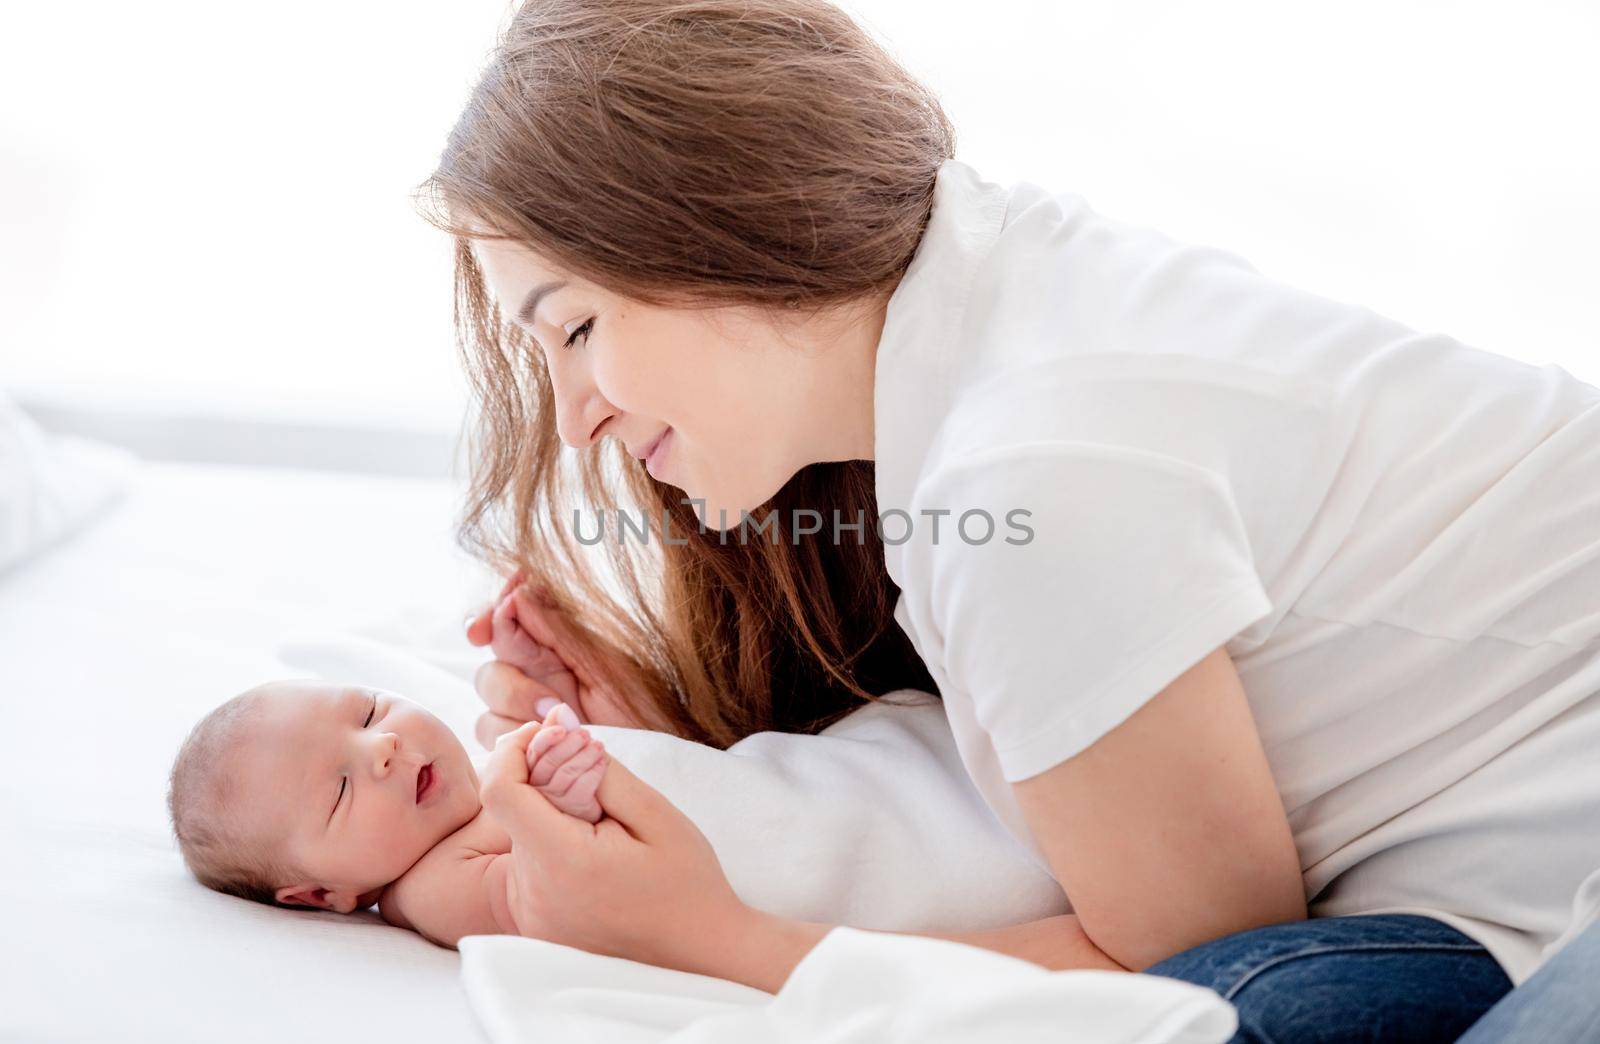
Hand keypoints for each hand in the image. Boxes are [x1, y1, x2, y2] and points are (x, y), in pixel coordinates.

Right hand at [465, 574, 644, 745]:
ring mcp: (527, 708)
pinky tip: (546, 740)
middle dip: (509, 676)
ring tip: (559, 719)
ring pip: (488, 697)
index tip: (480, 630)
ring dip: (515, 704)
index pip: (503, 616)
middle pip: (491, 660)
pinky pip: (492, 733)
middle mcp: (535, 671)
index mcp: (553, 643)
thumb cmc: (643, 706)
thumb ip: (559, 632)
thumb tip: (518, 593)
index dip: (484, 617)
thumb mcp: (606, 664)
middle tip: (550, 699)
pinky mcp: (525, 742)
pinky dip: (513, 737)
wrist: (659, 753)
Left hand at [480, 719, 754, 976]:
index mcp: (562, 862)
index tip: (550, 736)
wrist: (700, 951)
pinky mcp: (534, 927)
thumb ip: (598, 767)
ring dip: (548, 812)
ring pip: (517, 835)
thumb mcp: (654, 812)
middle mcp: (533, 895)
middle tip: (594, 777)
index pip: (499, 790)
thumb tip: (555, 723)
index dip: (514, 751)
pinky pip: (526, 866)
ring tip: (602, 824)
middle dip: (541, 778)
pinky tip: (593, 851)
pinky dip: (550, 843)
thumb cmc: (686, 880)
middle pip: (510, 810)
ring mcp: (531, 917)